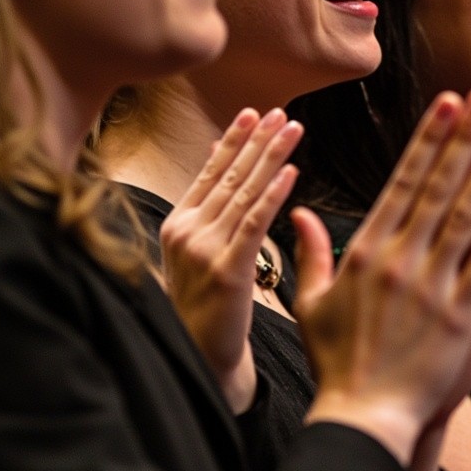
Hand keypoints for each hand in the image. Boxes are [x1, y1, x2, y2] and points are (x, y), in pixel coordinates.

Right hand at [160, 108, 303, 412]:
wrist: (201, 358)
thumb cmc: (206, 306)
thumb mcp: (197, 251)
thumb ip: (208, 207)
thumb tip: (217, 157)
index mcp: (178, 224)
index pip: (209, 172)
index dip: (233, 141)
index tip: (253, 112)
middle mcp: (186, 232)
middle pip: (228, 176)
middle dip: (257, 140)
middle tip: (280, 112)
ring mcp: (204, 250)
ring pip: (243, 193)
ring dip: (270, 157)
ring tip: (292, 129)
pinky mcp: (227, 271)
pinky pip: (254, 224)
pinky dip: (273, 195)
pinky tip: (291, 172)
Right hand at [294, 88, 470, 468]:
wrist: (365, 420)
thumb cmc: (337, 362)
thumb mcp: (311, 304)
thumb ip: (311, 254)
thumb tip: (299, 211)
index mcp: (367, 252)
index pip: (404, 182)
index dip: (430, 139)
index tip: (448, 105)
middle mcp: (403, 261)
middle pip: (440, 187)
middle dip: (464, 137)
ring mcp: (437, 288)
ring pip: (468, 215)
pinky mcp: (467, 317)